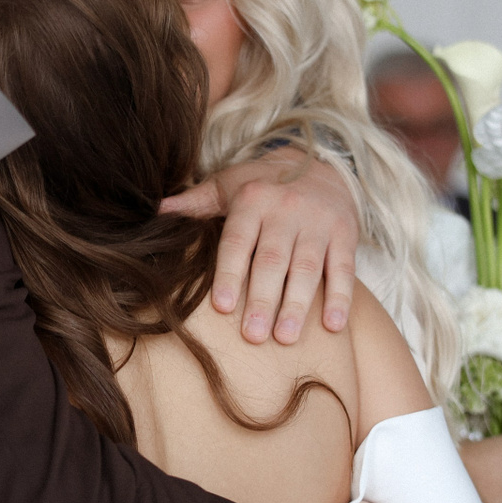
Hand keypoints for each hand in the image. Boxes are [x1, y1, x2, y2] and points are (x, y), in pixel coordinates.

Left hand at [161, 150, 359, 341]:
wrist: (323, 165)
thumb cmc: (265, 185)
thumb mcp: (229, 185)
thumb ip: (196, 202)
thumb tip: (155, 212)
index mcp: (252, 201)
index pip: (238, 241)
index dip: (229, 274)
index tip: (222, 307)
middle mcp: (286, 210)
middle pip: (272, 260)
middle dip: (262, 299)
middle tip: (252, 335)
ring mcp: (319, 223)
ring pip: (307, 268)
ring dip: (297, 305)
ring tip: (285, 337)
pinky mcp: (346, 234)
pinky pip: (344, 268)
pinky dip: (341, 298)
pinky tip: (333, 325)